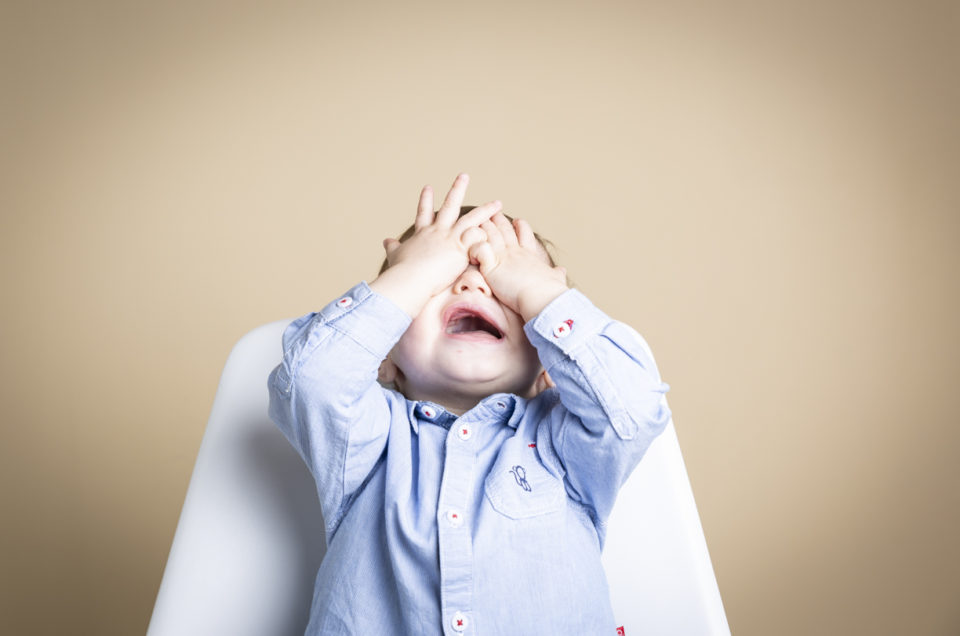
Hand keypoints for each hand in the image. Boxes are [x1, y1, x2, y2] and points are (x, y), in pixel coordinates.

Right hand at [371, 174, 499, 315]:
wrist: (409, 279)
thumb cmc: (401, 272)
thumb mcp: (395, 256)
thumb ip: (393, 248)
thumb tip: (386, 241)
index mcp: (422, 234)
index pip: (424, 213)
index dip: (426, 200)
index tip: (428, 187)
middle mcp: (437, 231)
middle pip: (450, 205)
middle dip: (458, 189)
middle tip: (464, 176)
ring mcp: (450, 239)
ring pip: (471, 219)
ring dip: (486, 210)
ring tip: (498, 203)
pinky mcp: (460, 249)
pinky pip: (478, 237)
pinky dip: (488, 234)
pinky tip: (500, 231)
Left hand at [469, 212, 568, 320]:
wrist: (541, 296)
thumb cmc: (549, 291)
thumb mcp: (555, 279)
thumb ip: (557, 274)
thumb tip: (562, 271)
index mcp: (530, 255)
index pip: (525, 235)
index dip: (520, 227)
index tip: (517, 220)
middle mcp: (516, 252)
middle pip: (505, 230)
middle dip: (498, 220)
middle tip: (493, 212)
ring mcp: (503, 257)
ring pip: (490, 235)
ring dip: (483, 227)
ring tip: (475, 221)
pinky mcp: (492, 266)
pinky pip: (478, 249)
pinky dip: (473, 247)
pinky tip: (467, 247)